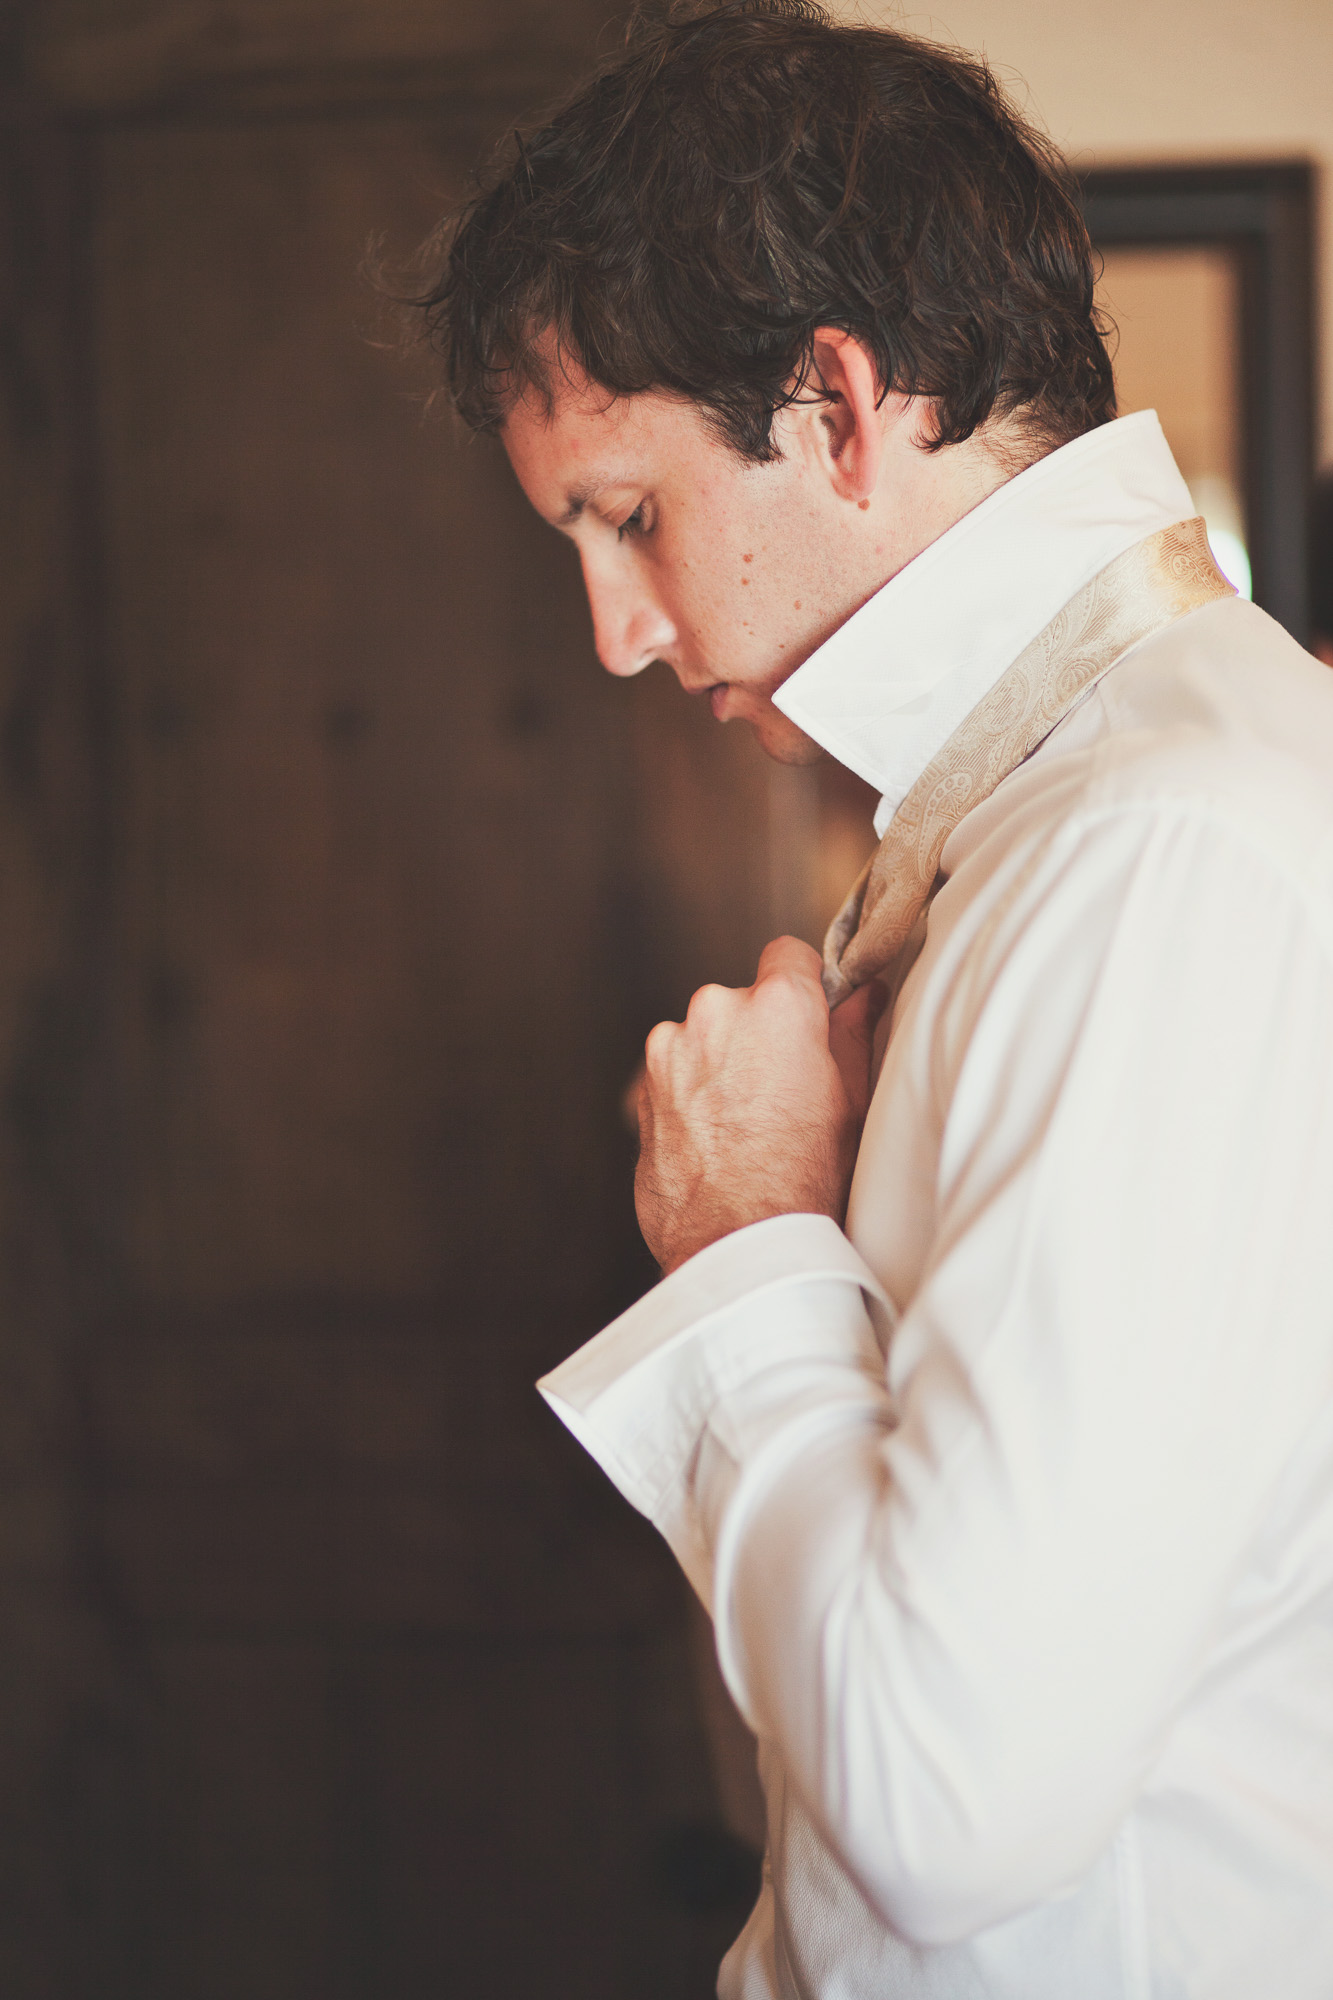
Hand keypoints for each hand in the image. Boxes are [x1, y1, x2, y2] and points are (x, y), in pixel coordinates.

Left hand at [635, 937, 884, 1274]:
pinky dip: (690, 1095)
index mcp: (777, 1006)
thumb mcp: (852, 1102)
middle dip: (759, 1034)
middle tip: (783, 1092)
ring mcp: (671, 1047)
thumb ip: (853, 1033)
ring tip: (745, 1126)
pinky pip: (675, 1073)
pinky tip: (715, 1140)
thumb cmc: (804, 1179)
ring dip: (720, 1065)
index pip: (787, 954)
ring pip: (704, 1039)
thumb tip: (865, 993)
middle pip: (743, 1001)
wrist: (738, 1244)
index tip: (808, 1015)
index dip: (801, 984)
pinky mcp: (642, 1085)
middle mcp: (716, 1011)